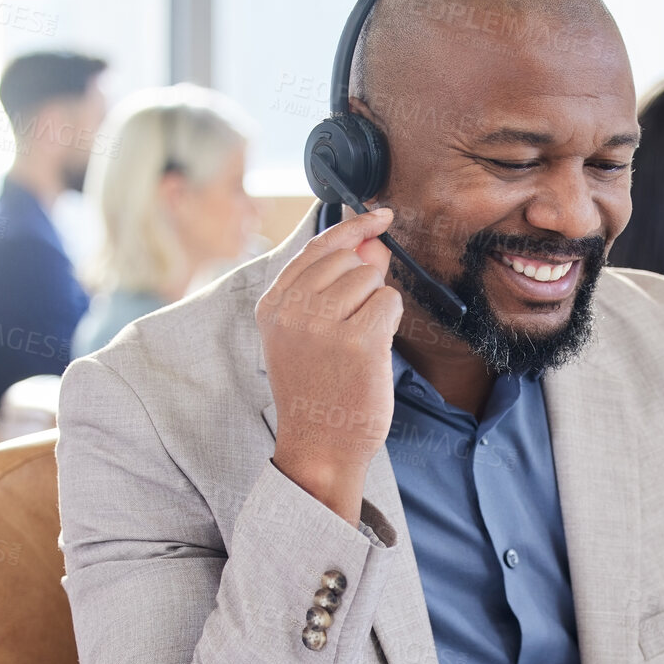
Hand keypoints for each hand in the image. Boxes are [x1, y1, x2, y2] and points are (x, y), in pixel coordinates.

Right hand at [256, 207, 402, 523]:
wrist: (321, 448)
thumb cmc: (319, 394)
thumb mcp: (308, 336)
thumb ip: (332, 287)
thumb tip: (372, 243)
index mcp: (273, 306)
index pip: (316, 247)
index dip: (352, 227)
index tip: (378, 215)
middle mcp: (292, 310)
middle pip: (349, 260)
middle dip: (365, 282)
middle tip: (356, 325)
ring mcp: (323, 324)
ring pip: (371, 278)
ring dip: (376, 306)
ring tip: (359, 346)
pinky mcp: (358, 341)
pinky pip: (389, 301)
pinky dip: (390, 320)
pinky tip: (375, 350)